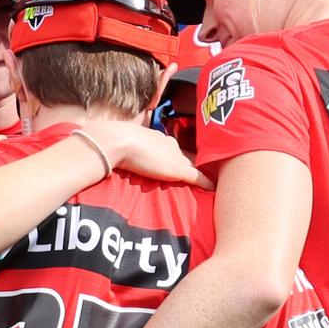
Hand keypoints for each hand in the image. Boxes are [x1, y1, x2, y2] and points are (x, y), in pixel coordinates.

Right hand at [79, 121, 212, 189]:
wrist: (116, 142)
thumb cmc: (113, 143)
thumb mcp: (123, 145)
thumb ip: (127, 151)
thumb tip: (116, 159)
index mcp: (158, 138)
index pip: (173, 148)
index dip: (179, 156)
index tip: (185, 162)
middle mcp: (170, 144)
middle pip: (188, 154)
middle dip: (197, 161)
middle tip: (207, 169)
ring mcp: (176, 157)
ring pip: (196, 163)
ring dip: (204, 171)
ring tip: (214, 178)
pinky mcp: (179, 169)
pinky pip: (198, 177)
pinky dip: (207, 183)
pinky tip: (214, 189)